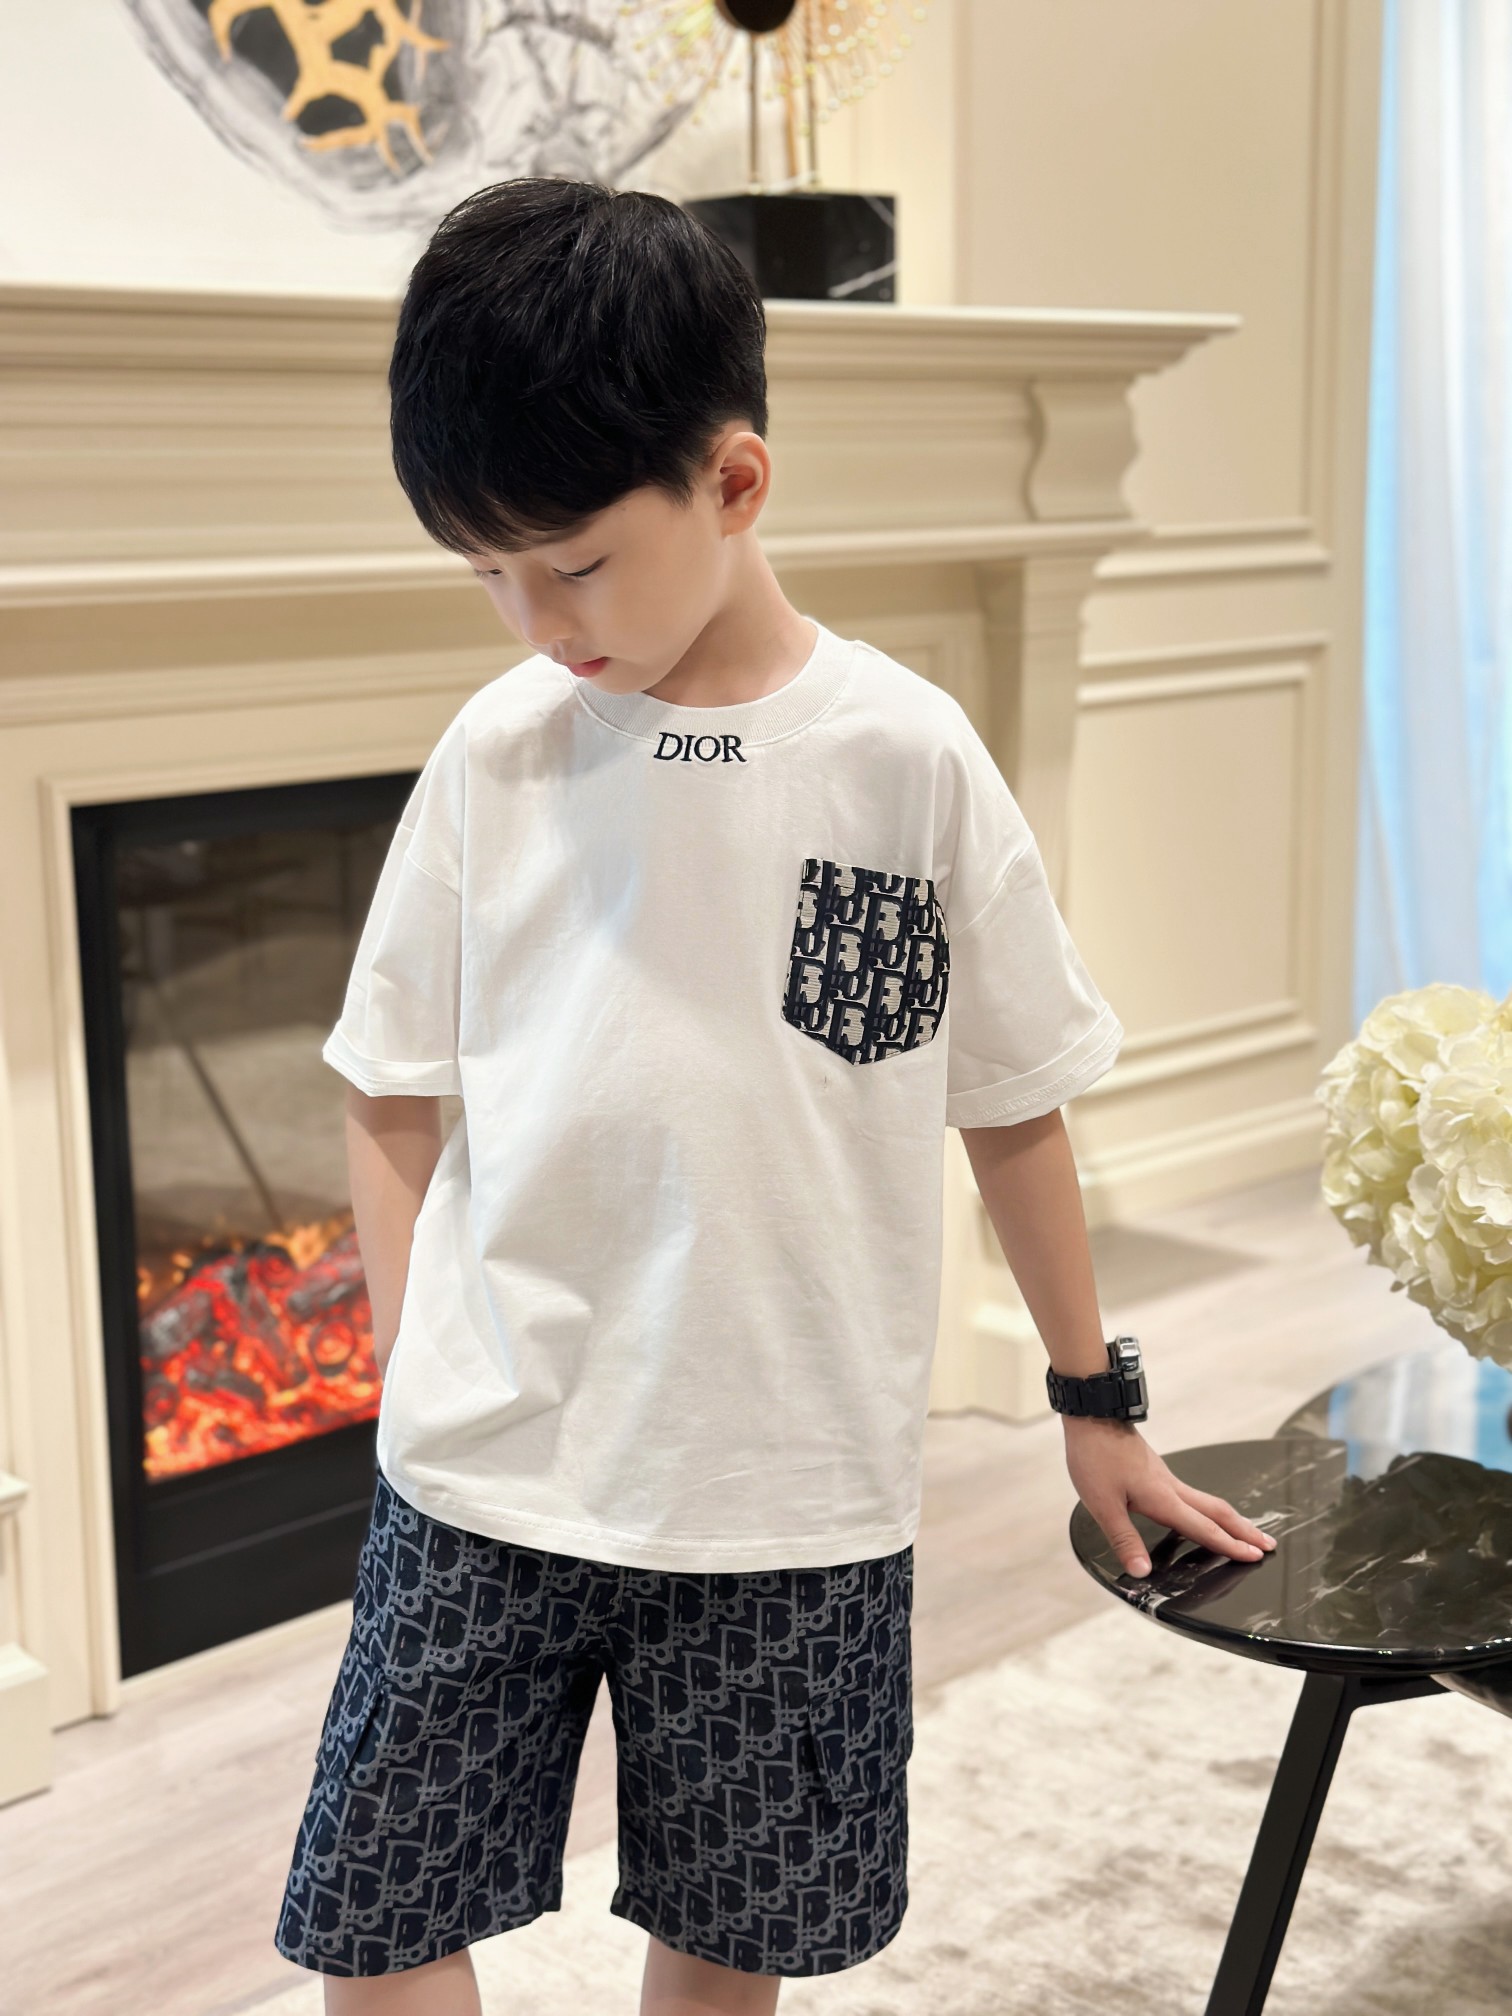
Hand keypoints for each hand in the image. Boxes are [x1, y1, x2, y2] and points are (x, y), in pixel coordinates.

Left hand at [1061, 1415, 1276, 1578]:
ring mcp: (1165, 1477)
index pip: (1204, 1528)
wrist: (1093, 1415)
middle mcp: (1171, 1487)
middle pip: (1218, 1511)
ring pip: (1207, 1501)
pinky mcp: (1156, 1470)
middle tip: (1268, 1545)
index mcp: (1163, 1499)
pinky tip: (1201, 1513)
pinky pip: (1192, 1494)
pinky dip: (1209, 1509)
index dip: (1230, 1546)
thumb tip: (1142, 1572)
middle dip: (1244, 1530)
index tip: (1255, 1557)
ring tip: (1246, 1532)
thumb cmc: (1095, 1457)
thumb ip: (1124, 1539)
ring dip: (1230, 1518)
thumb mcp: (1102, 1505)